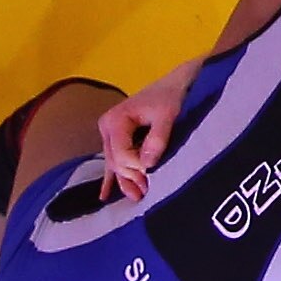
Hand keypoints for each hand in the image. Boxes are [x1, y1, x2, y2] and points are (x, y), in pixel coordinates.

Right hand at [97, 61, 198, 198]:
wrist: (176, 83)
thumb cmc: (171, 96)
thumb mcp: (168, 115)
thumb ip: (157, 138)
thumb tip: (147, 165)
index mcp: (116, 120)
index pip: (121, 154)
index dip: (137, 166)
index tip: (155, 170)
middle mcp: (108, 127)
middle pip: (116, 161)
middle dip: (131, 177)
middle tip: (149, 191)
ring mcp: (110, 134)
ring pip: (115, 164)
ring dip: (125, 181)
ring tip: (137, 198)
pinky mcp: (118, 138)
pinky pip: (113, 160)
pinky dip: (112, 178)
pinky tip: (104, 196)